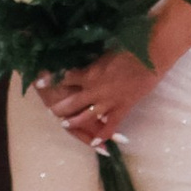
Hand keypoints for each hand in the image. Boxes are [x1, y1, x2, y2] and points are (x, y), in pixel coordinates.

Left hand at [37, 47, 154, 149]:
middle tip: (50, 110)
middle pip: (71, 103)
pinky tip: (95, 144)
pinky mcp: (122, 109)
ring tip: (64, 123)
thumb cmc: (128, 47)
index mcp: (89, 74)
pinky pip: (110, 126)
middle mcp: (94, 91)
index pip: (64, 78)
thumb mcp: (103, 51)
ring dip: (74, 121)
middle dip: (59, 107)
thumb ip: (91, 60)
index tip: (39, 81)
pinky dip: (102, 135)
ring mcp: (108, 102)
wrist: (150, 56)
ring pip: (86, 117)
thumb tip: (80, 57)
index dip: (51, 80)